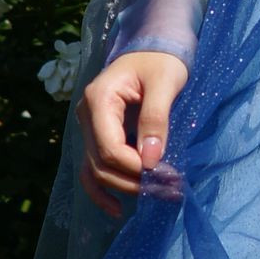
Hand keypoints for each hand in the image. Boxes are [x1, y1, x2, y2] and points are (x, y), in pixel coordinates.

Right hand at [80, 48, 187, 216]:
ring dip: (126, 188)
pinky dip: (102, 191)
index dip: (136, 167)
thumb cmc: (162, 61)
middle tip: (173, 189)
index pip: (110, 147)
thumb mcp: (166, 83)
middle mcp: (86, 115)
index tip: (168, 175)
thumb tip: (151, 161)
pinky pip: (92, 169)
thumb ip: (156, 119)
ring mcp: (88, 127)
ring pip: (97, 170)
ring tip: (160, 197)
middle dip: (136, 181)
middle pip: (102, 163)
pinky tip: (117, 210)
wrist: (154, 48)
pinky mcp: (97, 136)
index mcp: (99, 98)